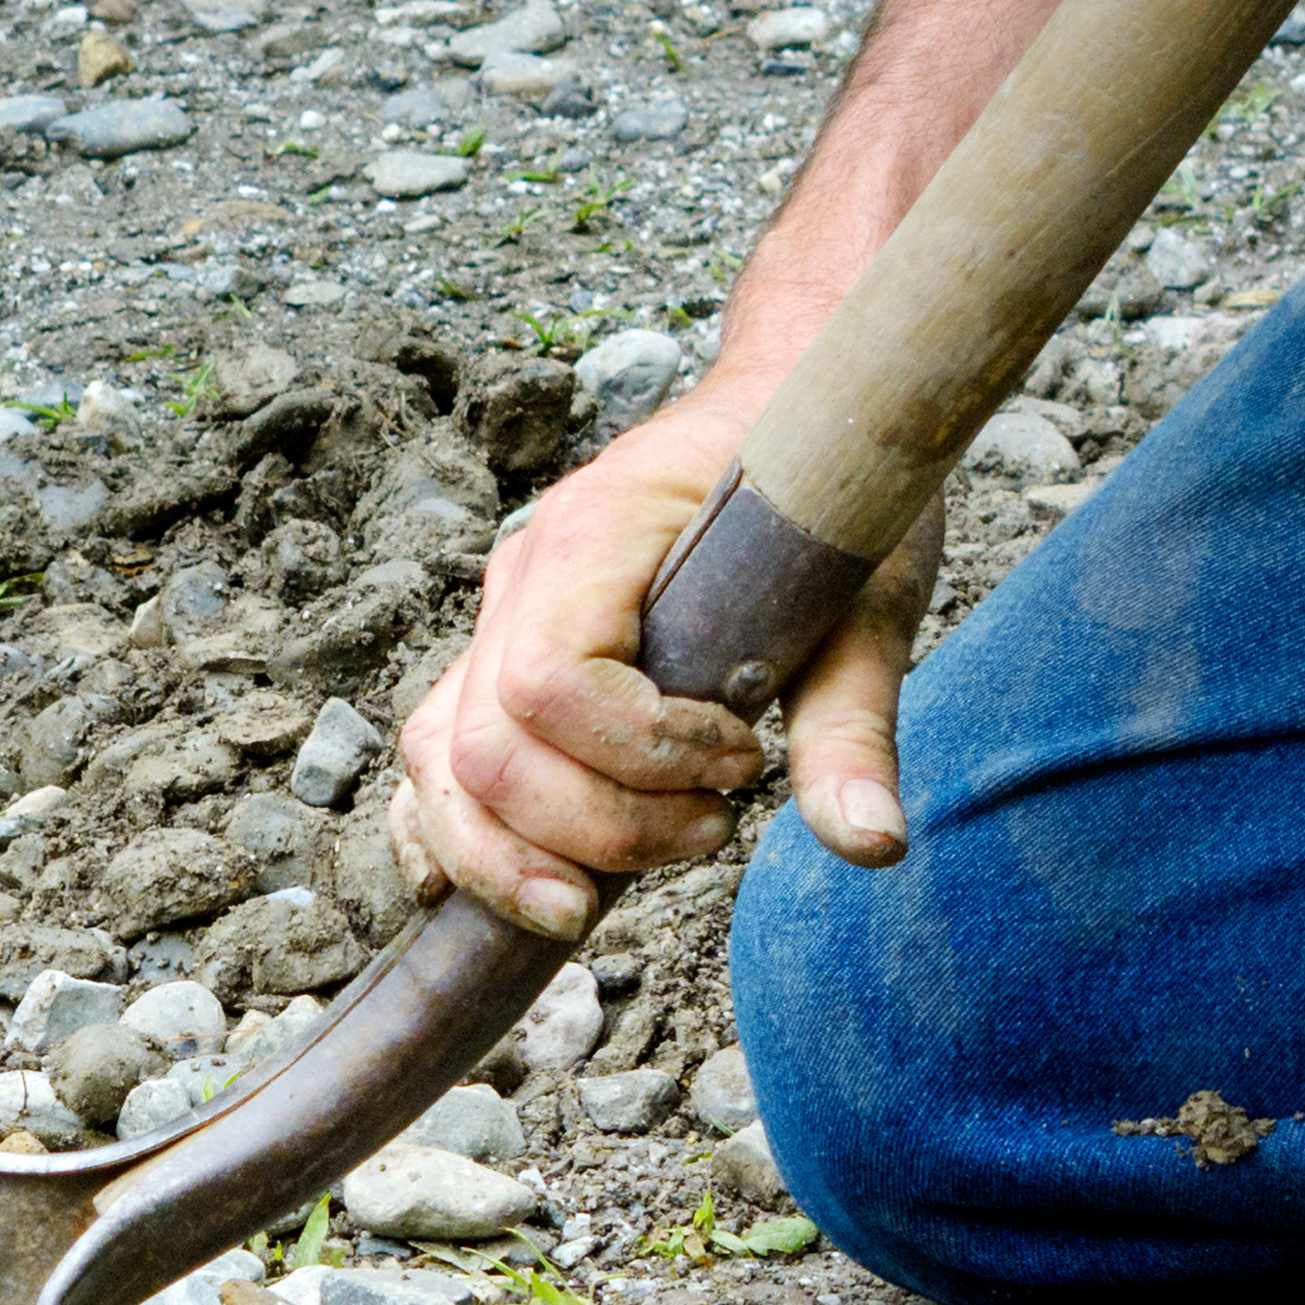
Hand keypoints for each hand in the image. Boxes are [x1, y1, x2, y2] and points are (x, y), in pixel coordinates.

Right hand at [388, 392, 939, 930]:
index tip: (741, 762)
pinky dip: (453, 840)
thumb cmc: (830, 491)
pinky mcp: (498, 662)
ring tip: (602, 896)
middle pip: (484, 748)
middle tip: (706, 833)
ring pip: (438, 768)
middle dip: (586, 829)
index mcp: (595, 534)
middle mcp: (520, 579)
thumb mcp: (866, 601)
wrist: (796, 409)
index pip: (550, 683)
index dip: (635, 755)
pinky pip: (432, 765)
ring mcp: (497, 621)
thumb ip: (852, 725)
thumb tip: (872, 844)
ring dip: (511, 858)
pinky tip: (508, 887)